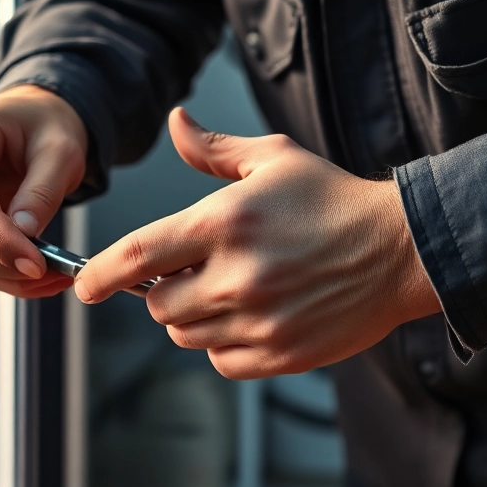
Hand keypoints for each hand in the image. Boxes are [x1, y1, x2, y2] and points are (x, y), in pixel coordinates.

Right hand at [0, 85, 87, 297]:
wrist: (28, 122)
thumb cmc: (40, 126)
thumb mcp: (60, 151)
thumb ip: (42, 192)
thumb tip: (25, 233)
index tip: (33, 263)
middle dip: (5, 265)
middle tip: (51, 274)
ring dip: (3, 276)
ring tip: (48, 274)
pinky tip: (27, 269)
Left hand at [74, 108, 441, 378]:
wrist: (402, 249)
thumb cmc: (334, 201)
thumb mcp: (274, 159)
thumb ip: (214, 151)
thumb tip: (175, 125)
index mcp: (225, 223)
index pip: (136, 257)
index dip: (98, 274)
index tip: (83, 284)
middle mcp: (237, 276)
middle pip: (157, 306)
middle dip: (163, 293)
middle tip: (195, 274)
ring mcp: (260, 320)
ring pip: (187, 336)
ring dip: (194, 319)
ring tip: (231, 292)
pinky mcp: (281, 354)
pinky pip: (222, 361)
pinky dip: (224, 346)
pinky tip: (251, 319)